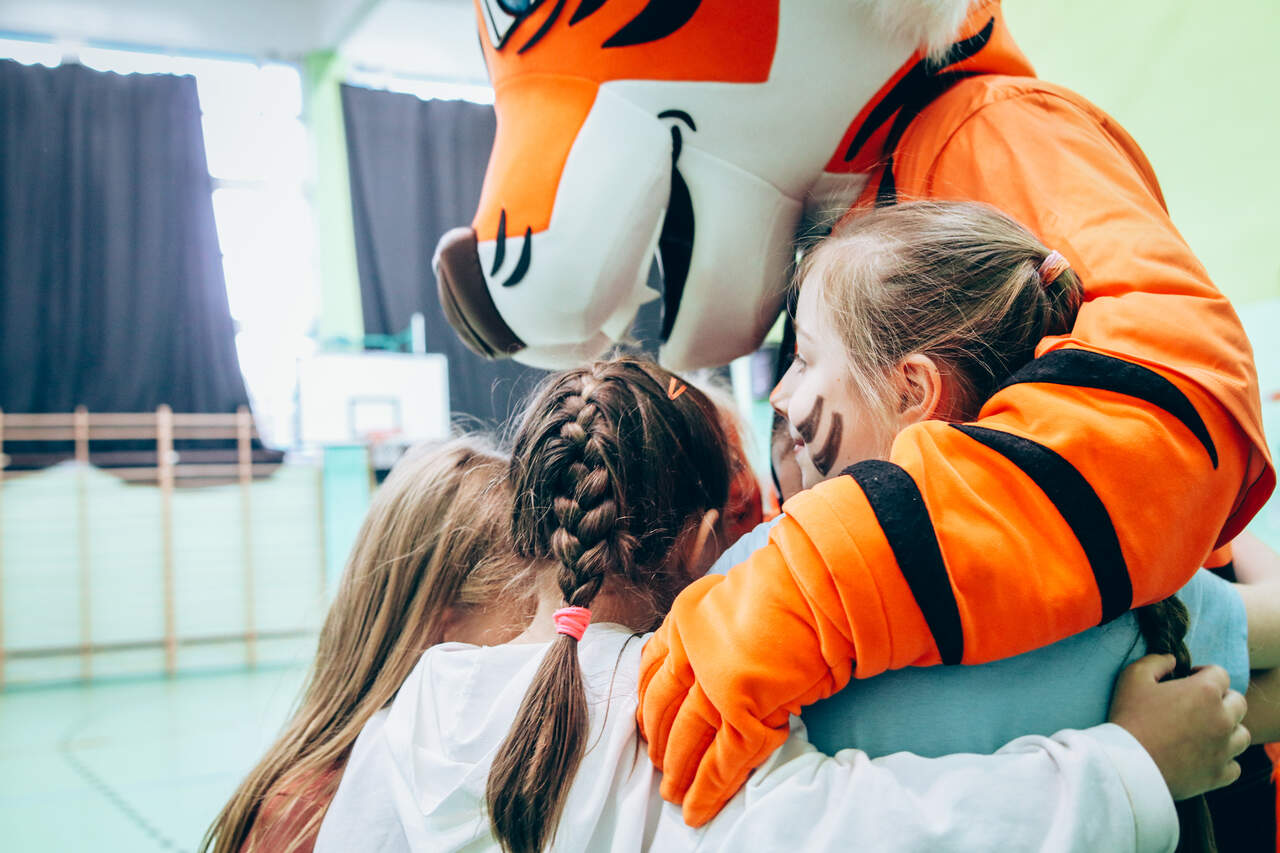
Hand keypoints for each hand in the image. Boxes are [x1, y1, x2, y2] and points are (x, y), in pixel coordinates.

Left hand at [637, 583, 794, 826]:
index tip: (644, 720)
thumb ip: (712, 631)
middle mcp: (690, 653)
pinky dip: (708, 789)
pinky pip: (720, 760)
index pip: (652, 669)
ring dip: (678, 770)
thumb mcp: (732, 596)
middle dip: (658, 739)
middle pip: (662, 708)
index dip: (646, 701)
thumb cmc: (789, 587)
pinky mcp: (742, 715)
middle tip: (656, 762)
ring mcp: (714, 685)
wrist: (818, 588)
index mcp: (684, 620)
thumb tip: (708, 666)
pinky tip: (697, 809)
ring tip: (672, 793)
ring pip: (685, 739)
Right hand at [1108, 654, 1248, 799]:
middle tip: (1197, 705)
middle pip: (1238, 702)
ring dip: (1228, 729)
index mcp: (1205, 691)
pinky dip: (1224, 759)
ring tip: (1205, 731)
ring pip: (1242, 734)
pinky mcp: (1219, 774)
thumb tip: (1172, 660)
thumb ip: (1156, 661)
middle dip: (1221, 699)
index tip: (1188, 680)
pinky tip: (1206, 755)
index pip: (1220, 674)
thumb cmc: (1130, 717)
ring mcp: (1224, 748)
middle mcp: (1223, 719)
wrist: (1128, 765)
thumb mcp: (1133, 677)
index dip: (1204, 673)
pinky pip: (1235, 764)